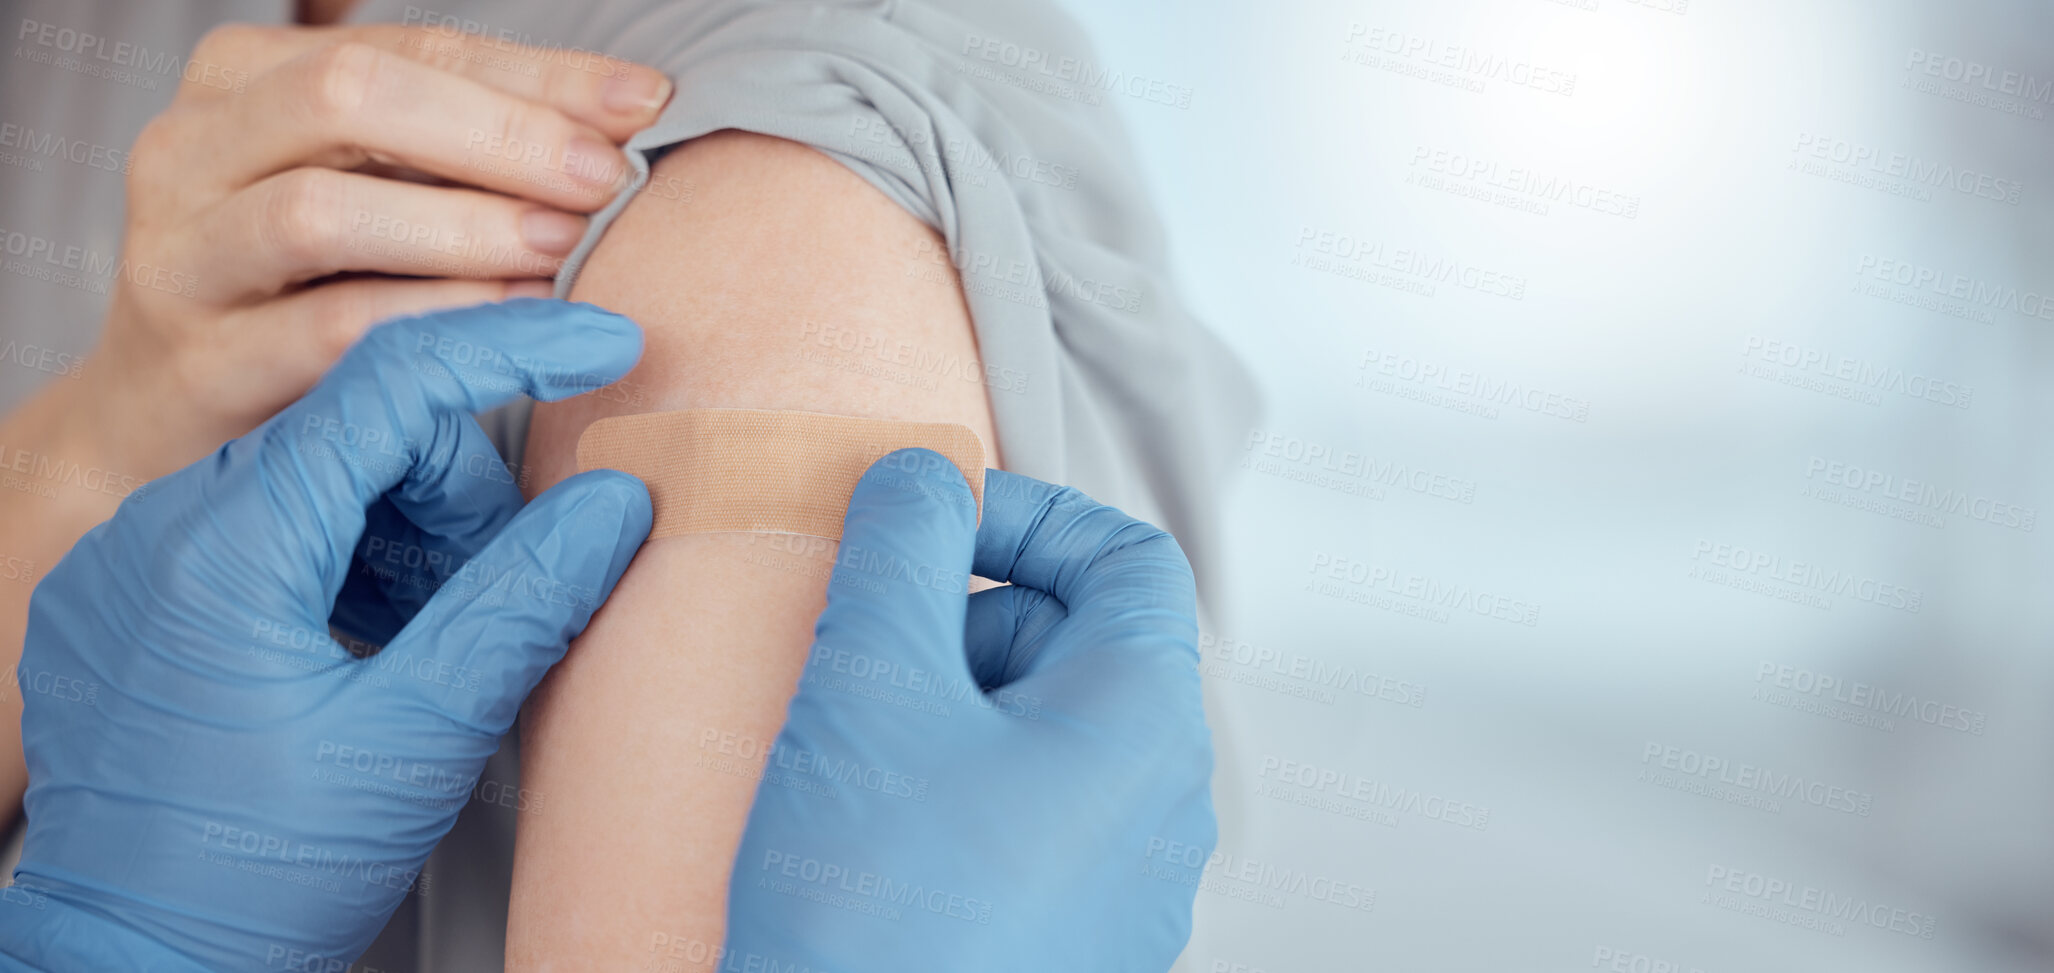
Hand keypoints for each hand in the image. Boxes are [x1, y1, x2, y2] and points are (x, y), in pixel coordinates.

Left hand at [0, 300, 651, 970]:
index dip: (516, 348)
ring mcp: (133, 557)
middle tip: (493, 592)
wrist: (136, 966)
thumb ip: (525, 602)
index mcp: (227, 549)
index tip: (605, 343)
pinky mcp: (129, 593)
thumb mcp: (422, 737)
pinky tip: (368, 640)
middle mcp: (158, 527)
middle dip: (456, 492)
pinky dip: (343, 558)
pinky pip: (263, 520)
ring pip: (317, 473)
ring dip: (404, 530)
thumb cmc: (263, 875)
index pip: (391, 382)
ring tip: (424, 636)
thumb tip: (619, 499)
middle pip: (359, 429)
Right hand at [87, 24, 671, 479]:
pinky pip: (326, 329)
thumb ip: (467, 151)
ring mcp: (179, 258)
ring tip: (565, 243)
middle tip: (605, 180)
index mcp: (242, 80)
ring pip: (321, 213)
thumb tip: (633, 111)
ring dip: (465, 227)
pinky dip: (432, 318)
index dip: (533, 73)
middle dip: (498, 134)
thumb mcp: (371, 195)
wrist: (162, 428)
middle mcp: (190, 150)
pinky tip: (516, 320)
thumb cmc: (299, 293)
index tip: (644, 104)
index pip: (408, 48)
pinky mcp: (197, 365)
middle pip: (348, 97)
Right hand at [719, 455, 1216, 972]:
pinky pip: (1026, 821)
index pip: (1128, 557)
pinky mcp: (1072, 944)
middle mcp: (1159, 804)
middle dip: (964, 620)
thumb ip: (902, 550)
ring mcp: (1122, 886)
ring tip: (855, 752)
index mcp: (1143, 722)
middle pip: (1081, 644)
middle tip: (864, 653)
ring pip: (1044, 737)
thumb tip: (921, 473)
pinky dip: (952, 789)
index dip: (1026, 515)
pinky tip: (873, 830)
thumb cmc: (881, 916)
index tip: (924, 529)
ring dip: (948, 708)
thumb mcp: (872, 689)